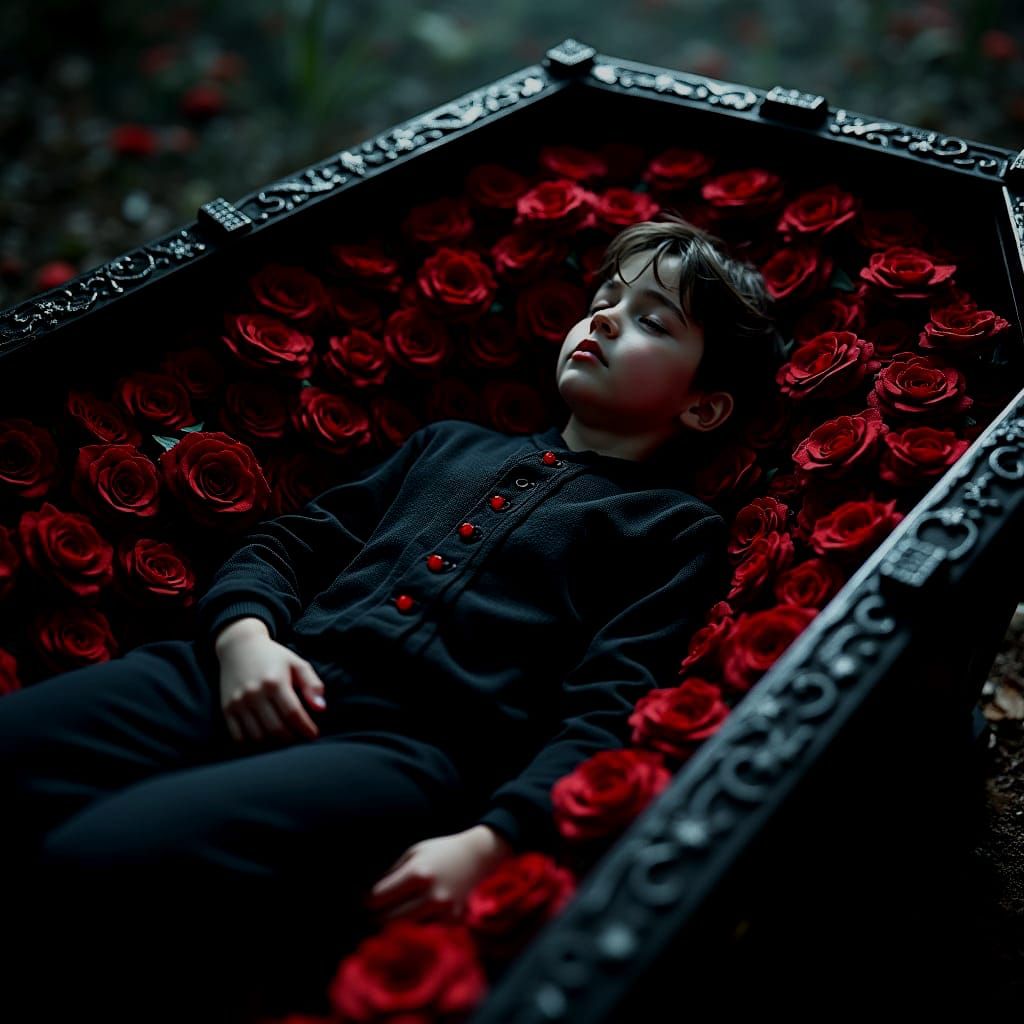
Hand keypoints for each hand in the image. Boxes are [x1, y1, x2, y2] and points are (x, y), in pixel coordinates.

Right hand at [215, 620, 326, 745]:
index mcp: (275, 682)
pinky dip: (253, 745)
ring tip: (284, 740)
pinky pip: (239, 737)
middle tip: (299, 739)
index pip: (293, 714)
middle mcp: (254, 694)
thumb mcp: (297, 664)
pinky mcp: (227, 709)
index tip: (313, 735)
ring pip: (258, 737)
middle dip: (292, 739)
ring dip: (274, 745)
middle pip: (276, 729)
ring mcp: (238, 703)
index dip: (306, 728)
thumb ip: (312, 685)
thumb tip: (321, 708)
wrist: (239, 647)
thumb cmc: (273, 657)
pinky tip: (265, 741)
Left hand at [362, 825, 515, 925]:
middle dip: (376, 918)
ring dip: (394, 927)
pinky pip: (426, 931)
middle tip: (371, 916)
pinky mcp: (454, 921)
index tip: (363, 902)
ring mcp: (444, 911)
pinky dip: (416, 928)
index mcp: (418, 874)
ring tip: (387, 920)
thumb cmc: (440, 852)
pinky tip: (412, 921)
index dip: (367, 901)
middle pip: (389, 920)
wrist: (476, 856)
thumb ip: (392, 874)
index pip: (379, 898)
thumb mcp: (413, 853)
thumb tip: (368, 897)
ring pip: (406, 930)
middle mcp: (431, 895)